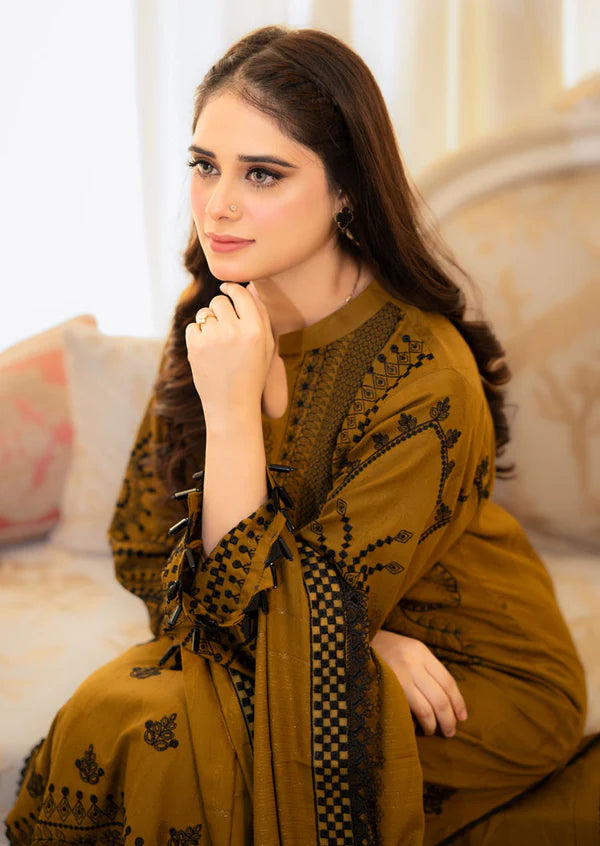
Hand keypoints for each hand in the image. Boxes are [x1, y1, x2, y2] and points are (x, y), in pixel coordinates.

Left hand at [185, 281, 274, 423]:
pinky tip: (207, 353)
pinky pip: (192, 327)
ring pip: (204, 313)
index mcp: (256, 330)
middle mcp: (235, 330)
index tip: (227, 288)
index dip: (232, 288)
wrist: (233, 406)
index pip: (241, 294)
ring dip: (208, 323)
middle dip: (220, 310)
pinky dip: (197, 337)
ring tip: (217, 344)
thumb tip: (248, 287)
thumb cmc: (252, 375)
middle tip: (225, 328)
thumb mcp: (266, 347)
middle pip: (220, 300)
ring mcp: (213, 338)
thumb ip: (260, 316)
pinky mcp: (195, 346)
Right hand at [371, 629, 467, 736]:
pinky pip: (412, 709)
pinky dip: (421, 722)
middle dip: (449, 718)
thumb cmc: (382, 649)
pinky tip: (421, 728)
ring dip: (436, 724)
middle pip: (440, 697)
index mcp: (420, 651)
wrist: (352, 643)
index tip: (462, 717)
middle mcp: (412, 662)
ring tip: (437, 732)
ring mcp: (400, 675)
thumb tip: (445, 697)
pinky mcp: (387, 687)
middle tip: (451, 731)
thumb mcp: (407, 649)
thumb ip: (424, 667)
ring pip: (428, 707)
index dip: (458, 702)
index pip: (447, 680)